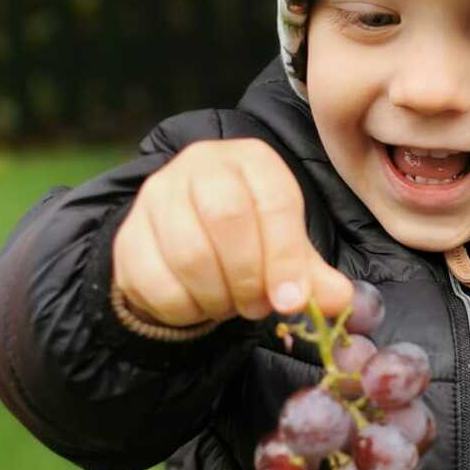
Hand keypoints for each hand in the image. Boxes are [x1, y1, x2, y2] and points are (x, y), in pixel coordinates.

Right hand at [113, 138, 352, 328]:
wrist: (182, 242)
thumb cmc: (247, 241)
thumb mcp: (286, 252)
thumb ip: (313, 278)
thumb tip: (341, 302)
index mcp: (251, 160)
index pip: (274, 201)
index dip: (285, 257)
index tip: (291, 301)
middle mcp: (200, 165)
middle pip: (227, 218)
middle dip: (249, 276)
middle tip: (257, 306)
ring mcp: (157, 196)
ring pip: (189, 253)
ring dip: (217, 297)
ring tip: (229, 305)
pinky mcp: (128, 235)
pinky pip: (156, 281)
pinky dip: (184, 308)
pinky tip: (196, 305)